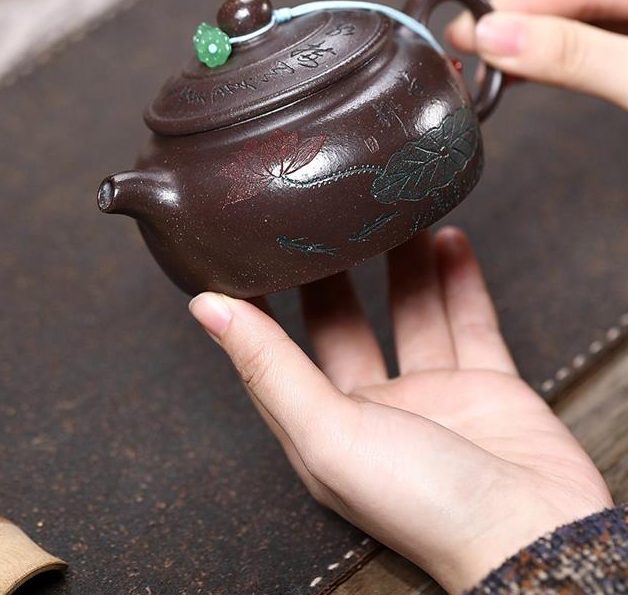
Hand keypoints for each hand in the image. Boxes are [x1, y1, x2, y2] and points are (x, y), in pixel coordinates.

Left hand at [189, 229, 611, 593]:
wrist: (537, 535)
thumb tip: (206, 309)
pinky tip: (448, 237)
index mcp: (324, 429)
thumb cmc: (425, 507)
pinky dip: (459, 277)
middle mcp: (375, 410)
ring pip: (410, 310)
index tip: (247, 247)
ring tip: (390, 209)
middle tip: (324, 214)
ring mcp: (433, 394)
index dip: (261, 302)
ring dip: (402, 261)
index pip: (278, 352)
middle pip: (344, 323)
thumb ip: (269, 366)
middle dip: (333, 269)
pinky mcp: (487, 384)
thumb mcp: (328, 432)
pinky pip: (469, 317)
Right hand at [447, 0, 627, 109]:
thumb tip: (498, 36)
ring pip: (582, 11)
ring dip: (532, 33)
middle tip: (471, 41)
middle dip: (518, 11)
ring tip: (492, 59)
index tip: (468, 32)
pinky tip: (531, 68)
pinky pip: (593, 38)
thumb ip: (573, 53)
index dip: (515, 4)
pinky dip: (555, 52)